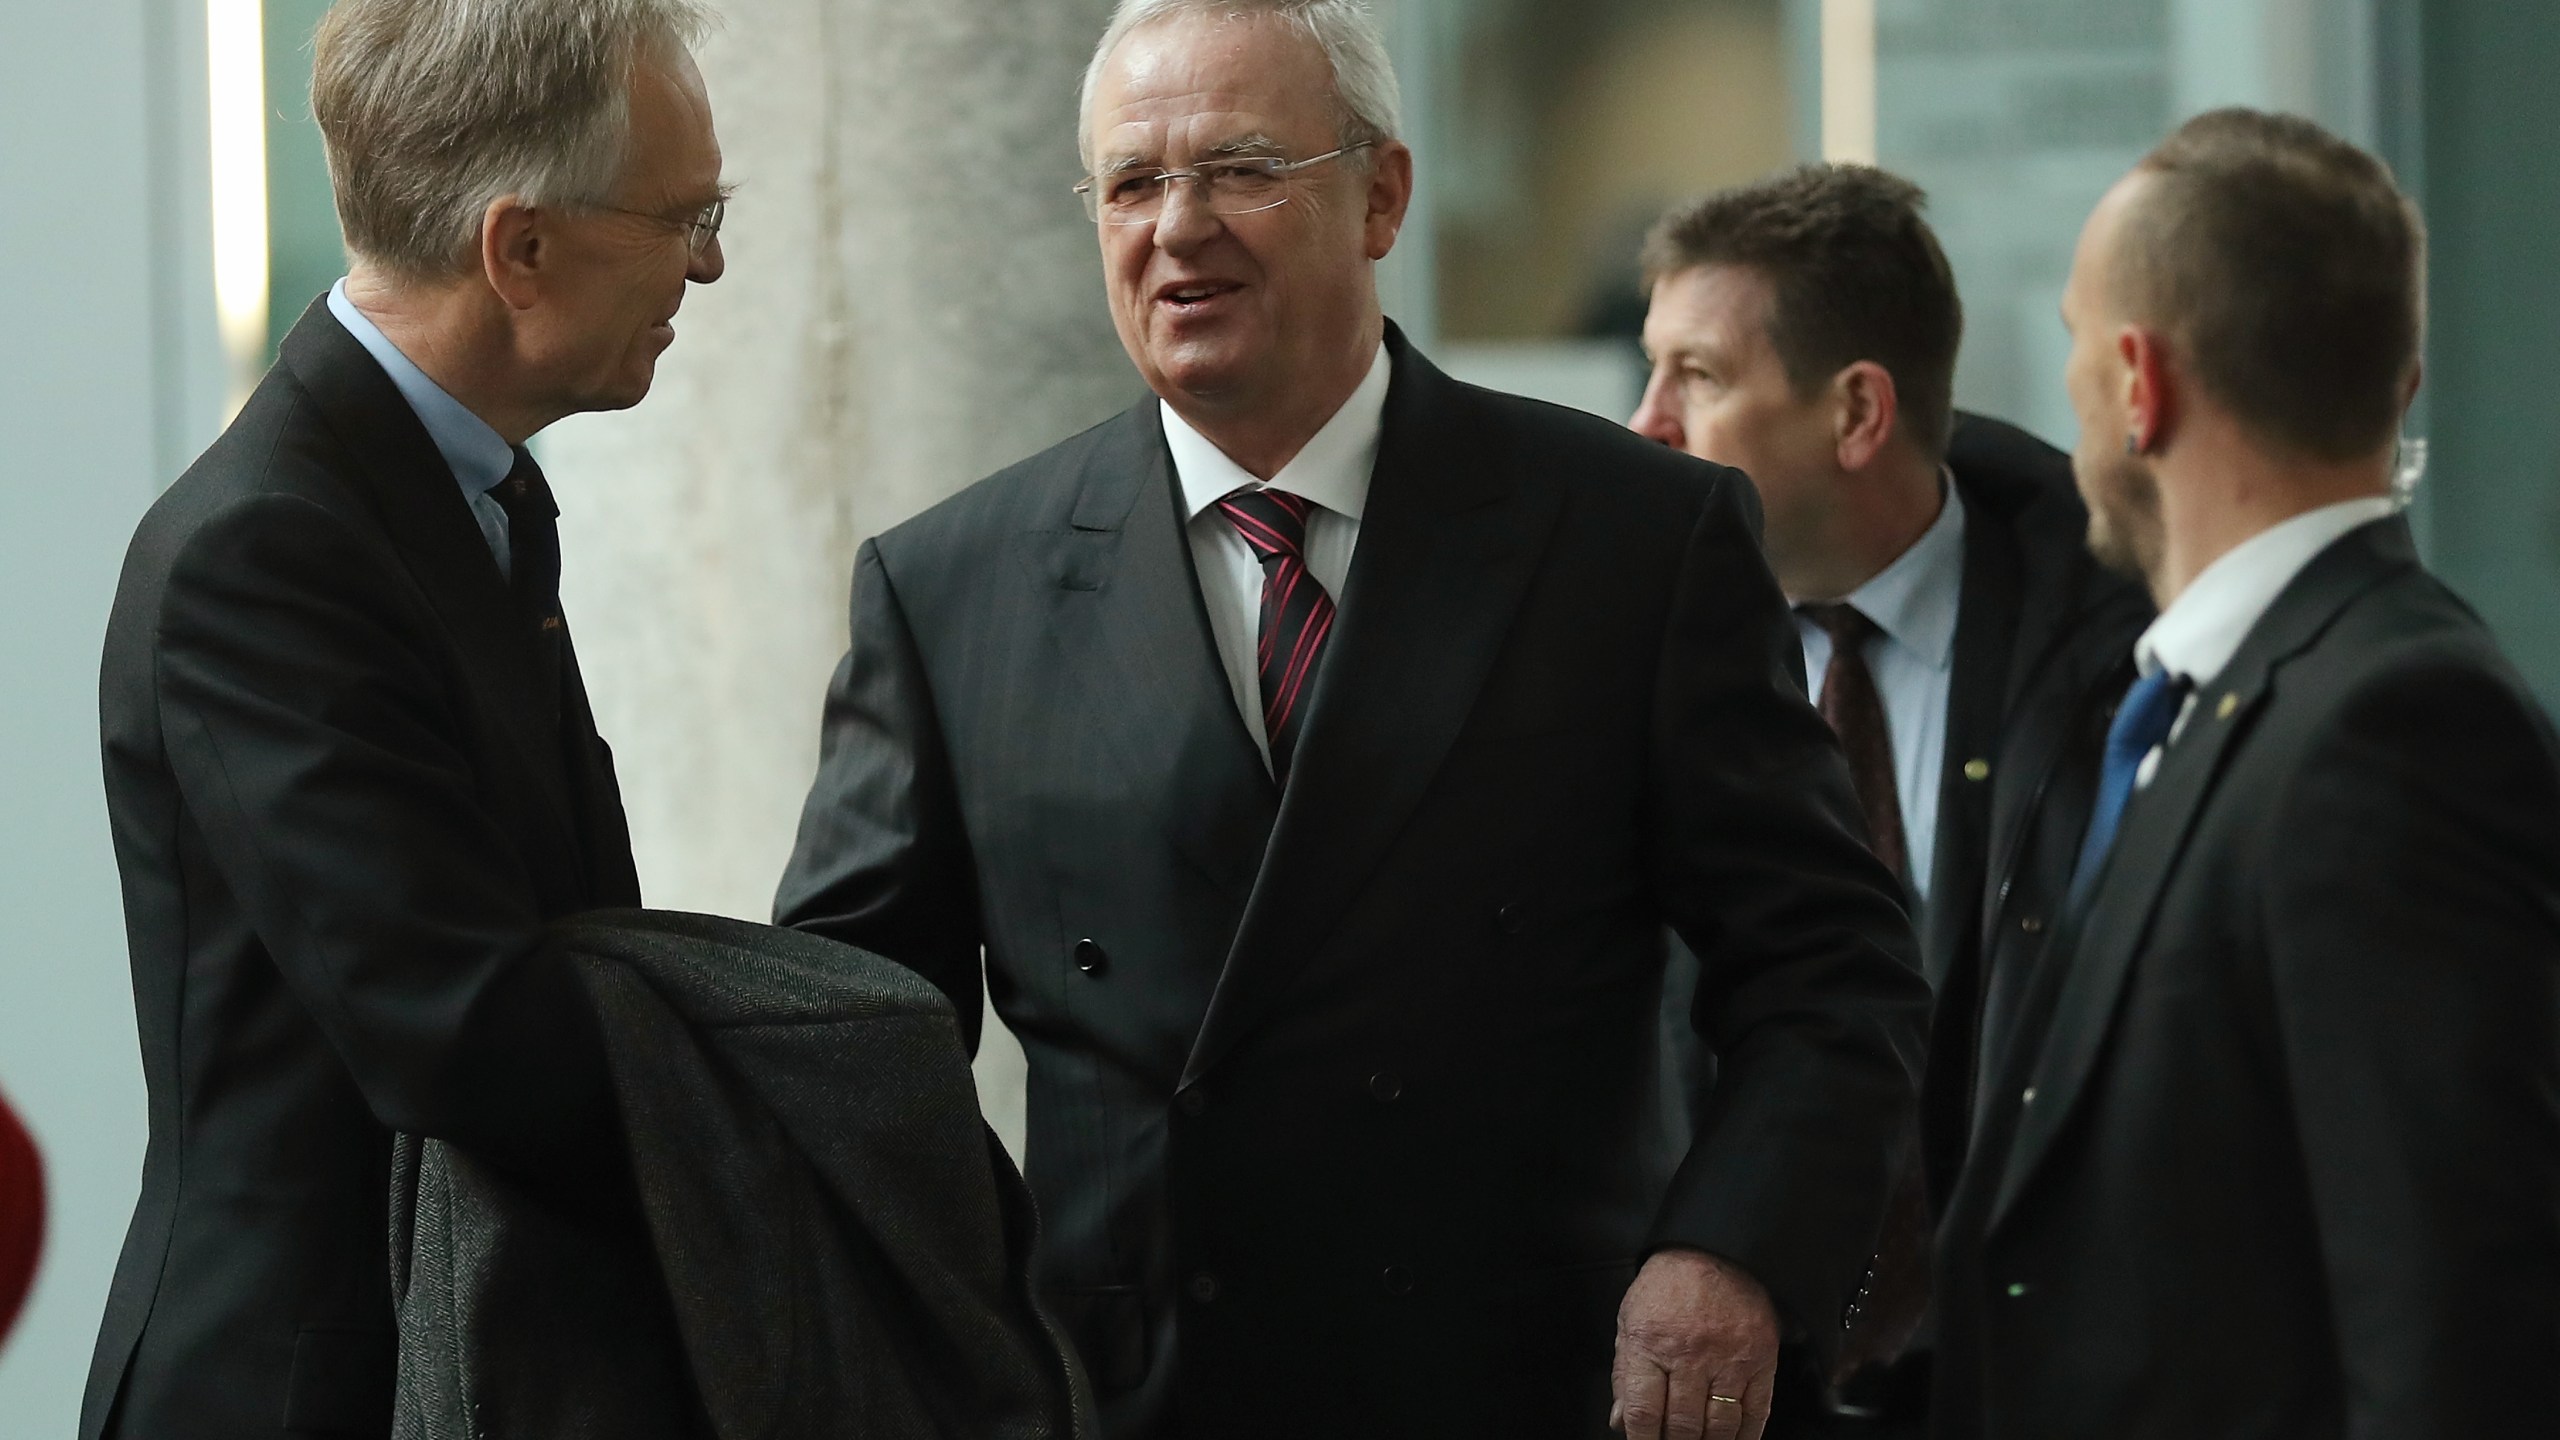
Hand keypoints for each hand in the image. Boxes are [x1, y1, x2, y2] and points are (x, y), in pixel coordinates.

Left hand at [1611, 1247, 1779, 1439]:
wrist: (1716, 1250)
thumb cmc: (1669, 1285)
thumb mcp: (1630, 1320)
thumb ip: (1624, 1374)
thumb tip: (1620, 1421)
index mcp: (1650, 1343)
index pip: (1643, 1412)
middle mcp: (1690, 1355)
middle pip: (1682, 1425)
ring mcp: (1728, 1359)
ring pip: (1719, 1425)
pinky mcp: (1760, 1359)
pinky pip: (1756, 1412)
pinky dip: (1746, 1436)